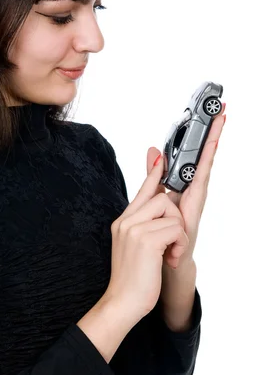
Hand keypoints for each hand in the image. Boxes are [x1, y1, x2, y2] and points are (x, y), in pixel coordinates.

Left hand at [146, 103, 225, 268]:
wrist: (164, 266)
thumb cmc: (161, 235)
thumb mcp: (153, 200)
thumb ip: (154, 176)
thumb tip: (153, 150)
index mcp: (180, 187)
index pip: (191, 156)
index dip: (199, 136)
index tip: (206, 114)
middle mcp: (191, 190)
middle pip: (204, 156)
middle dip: (212, 132)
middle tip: (220, 108)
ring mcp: (196, 198)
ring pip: (205, 163)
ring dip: (213, 140)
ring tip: (219, 118)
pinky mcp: (195, 207)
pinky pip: (200, 180)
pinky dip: (206, 161)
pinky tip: (212, 144)